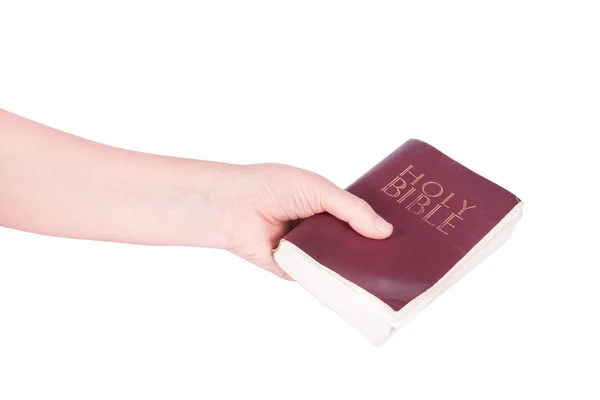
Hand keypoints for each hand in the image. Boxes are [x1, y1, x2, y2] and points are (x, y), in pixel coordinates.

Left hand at [221, 163, 392, 279]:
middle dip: (375, 248)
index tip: (411, 230)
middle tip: (408, 256)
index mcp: (327, 206)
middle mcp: (321, 230)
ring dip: (360, 267)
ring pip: (342, 264)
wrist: (235, 207)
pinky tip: (363, 286)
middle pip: (355, 243)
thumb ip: (352, 210)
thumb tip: (385, 231)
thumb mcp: (320, 190)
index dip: (381, 223)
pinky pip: (323, 279)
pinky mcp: (298, 271)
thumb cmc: (274, 187)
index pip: (362, 217)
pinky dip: (338, 281)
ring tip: (393, 273)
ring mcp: (311, 252)